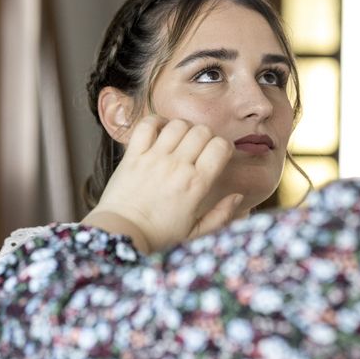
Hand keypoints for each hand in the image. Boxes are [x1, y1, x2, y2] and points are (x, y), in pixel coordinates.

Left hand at [82, 115, 242, 252]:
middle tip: (201, 148)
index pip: (220, 147)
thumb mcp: (196, 233)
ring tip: (182, 139)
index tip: (220, 155)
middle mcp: (177, 167)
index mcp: (196, 185)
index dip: (224, 146)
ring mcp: (153, 158)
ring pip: (178, 125)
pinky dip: (156, 122)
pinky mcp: (133, 155)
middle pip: (202, 131)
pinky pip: (147, 125)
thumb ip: (221, 215)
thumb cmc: (158, 236)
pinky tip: (161, 132)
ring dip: (184, 128)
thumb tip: (238, 195)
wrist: (121, 235)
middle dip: (207, 136)